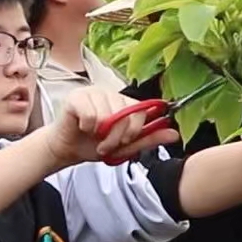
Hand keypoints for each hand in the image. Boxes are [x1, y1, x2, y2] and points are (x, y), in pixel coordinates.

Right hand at [44, 87, 178, 167]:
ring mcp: (93, 92)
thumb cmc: (93, 145)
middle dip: (116, 138)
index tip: (124, 142)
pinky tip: (82, 128)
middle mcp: (110, 93)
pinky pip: (91, 114)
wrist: (66, 150)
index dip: (134, 130)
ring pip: (107, 116)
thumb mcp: (124, 146)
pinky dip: (87, 128)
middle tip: (106, 144)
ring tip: (94, 139)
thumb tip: (174, 134)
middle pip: (125, 115)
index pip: (141, 111)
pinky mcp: (77, 97)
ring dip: (101, 136)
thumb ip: (148, 139)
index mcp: (123, 102)